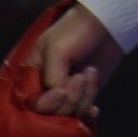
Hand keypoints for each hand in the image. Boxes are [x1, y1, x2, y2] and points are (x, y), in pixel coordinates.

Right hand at [30, 3, 123, 120]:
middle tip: (81, 77)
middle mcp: (45, 86)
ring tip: (90, 73)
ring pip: (68, 113)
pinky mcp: (83, 95)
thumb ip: (51, 78)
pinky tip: (94, 108)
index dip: (46, 103)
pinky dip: (88, 110)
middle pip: (50, 112)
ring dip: (82, 98)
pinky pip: (82, 112)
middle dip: (68, 99)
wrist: (106, 23)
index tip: (62, 89)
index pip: (31, 102)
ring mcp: (65, 91)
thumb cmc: (76, 30)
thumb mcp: (57, 50)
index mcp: (32, 72)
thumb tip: (59, 99)